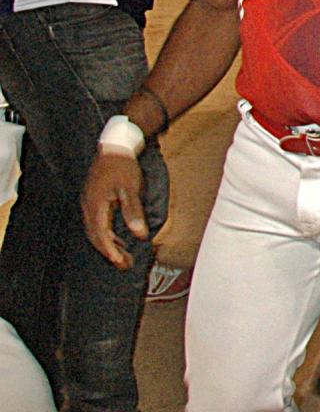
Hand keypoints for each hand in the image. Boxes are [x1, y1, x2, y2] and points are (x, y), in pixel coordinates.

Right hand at [81, 152, 148, 269]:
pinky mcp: (94, 201)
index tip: (119, 262)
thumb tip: (139, 235)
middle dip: (110, 252)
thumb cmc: (122, 166)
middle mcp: (88, 207)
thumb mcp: (131, 189)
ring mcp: (89, 203)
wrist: (114, 147)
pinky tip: (118, 239)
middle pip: (96, 236)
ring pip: (96, 231)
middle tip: (124, 265)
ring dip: (109, 244)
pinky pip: (98, 223)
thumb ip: (134, 212)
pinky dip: (107, 234)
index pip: (100, 234)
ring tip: (124, 257)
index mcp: (95, 205)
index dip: (109, 250)